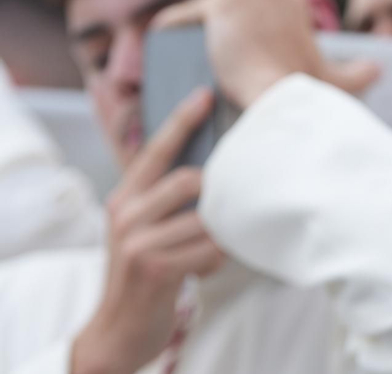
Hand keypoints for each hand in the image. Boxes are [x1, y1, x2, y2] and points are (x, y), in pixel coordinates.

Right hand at [71, 88, 226, 373]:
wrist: (119, 328)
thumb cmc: (146, 270)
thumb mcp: (143, 228)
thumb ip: (164, 197)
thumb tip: (210, 161)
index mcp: (123, 198)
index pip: (156, 150)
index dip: (181, 120)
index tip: (205, 94)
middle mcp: (126, 214)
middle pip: (190, 179)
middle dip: (221, 188)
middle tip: (242, 193)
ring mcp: (138, 242)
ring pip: (206, 216)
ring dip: (224, 229)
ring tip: (224, 238)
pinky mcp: (155, 268)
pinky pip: (210, 249)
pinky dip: (221, 255)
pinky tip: (212, 264)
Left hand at [153, 0, 379, 107]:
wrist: (276, 92)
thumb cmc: (305, 85)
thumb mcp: (331, 77)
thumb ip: (358, 74)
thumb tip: (379, 69)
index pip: (261, 3)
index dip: (249, 26)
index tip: (242, 53)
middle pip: (234, 1)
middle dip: (224, 22)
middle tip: (216, 59)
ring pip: (208, 7)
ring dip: (196, 25)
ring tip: (189, 58)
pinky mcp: (208, 8)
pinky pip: (176, 18)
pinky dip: (166, 29)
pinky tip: (159, 47)